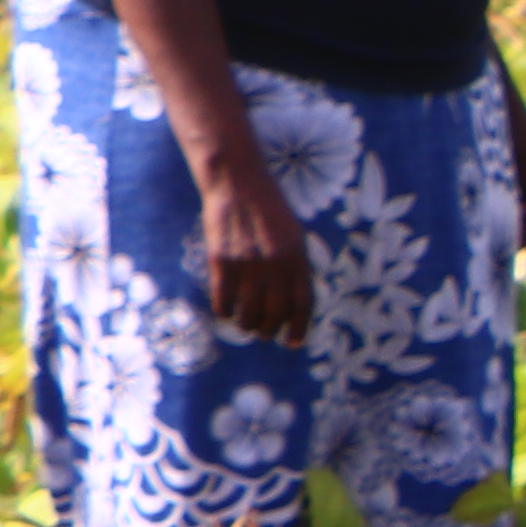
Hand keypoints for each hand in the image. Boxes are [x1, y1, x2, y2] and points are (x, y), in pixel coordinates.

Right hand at [196, 136, 314, 343]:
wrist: (237, 184)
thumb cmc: (269, 210)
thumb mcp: (295, 235)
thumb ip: (297, 266)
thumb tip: (295, 302)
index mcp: (298, 257)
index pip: (303, 303)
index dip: (299, 327)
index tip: (294, 342)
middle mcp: (275, 264)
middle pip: (276, 312)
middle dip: (272, 330)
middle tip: (267, 335)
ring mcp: (248, 263)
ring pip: (249, 310)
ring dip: (248, 326)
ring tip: (248, 327)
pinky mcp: (222, 260)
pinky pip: (223, 298)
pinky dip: (225, 311)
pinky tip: (227, 313)